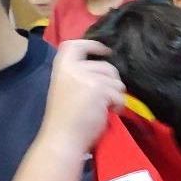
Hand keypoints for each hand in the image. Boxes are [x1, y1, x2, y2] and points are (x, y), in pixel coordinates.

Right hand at [39, 40, 125, 155]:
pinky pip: (119, 94)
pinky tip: (109, 113)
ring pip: (116, 81)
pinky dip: (118, 105)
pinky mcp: (99, 89)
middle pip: (106, 66)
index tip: (105, 50)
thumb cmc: (65, 117)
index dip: (93, 45)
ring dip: (116, 95)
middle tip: (107, 96)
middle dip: (112, 81)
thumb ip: (79, 76)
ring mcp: (86, 77)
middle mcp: (73, 68)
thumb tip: (105, 72)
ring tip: (105, 107)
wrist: (63, 136)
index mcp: (61, 66)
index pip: (75, 45)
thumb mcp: (66, 88)